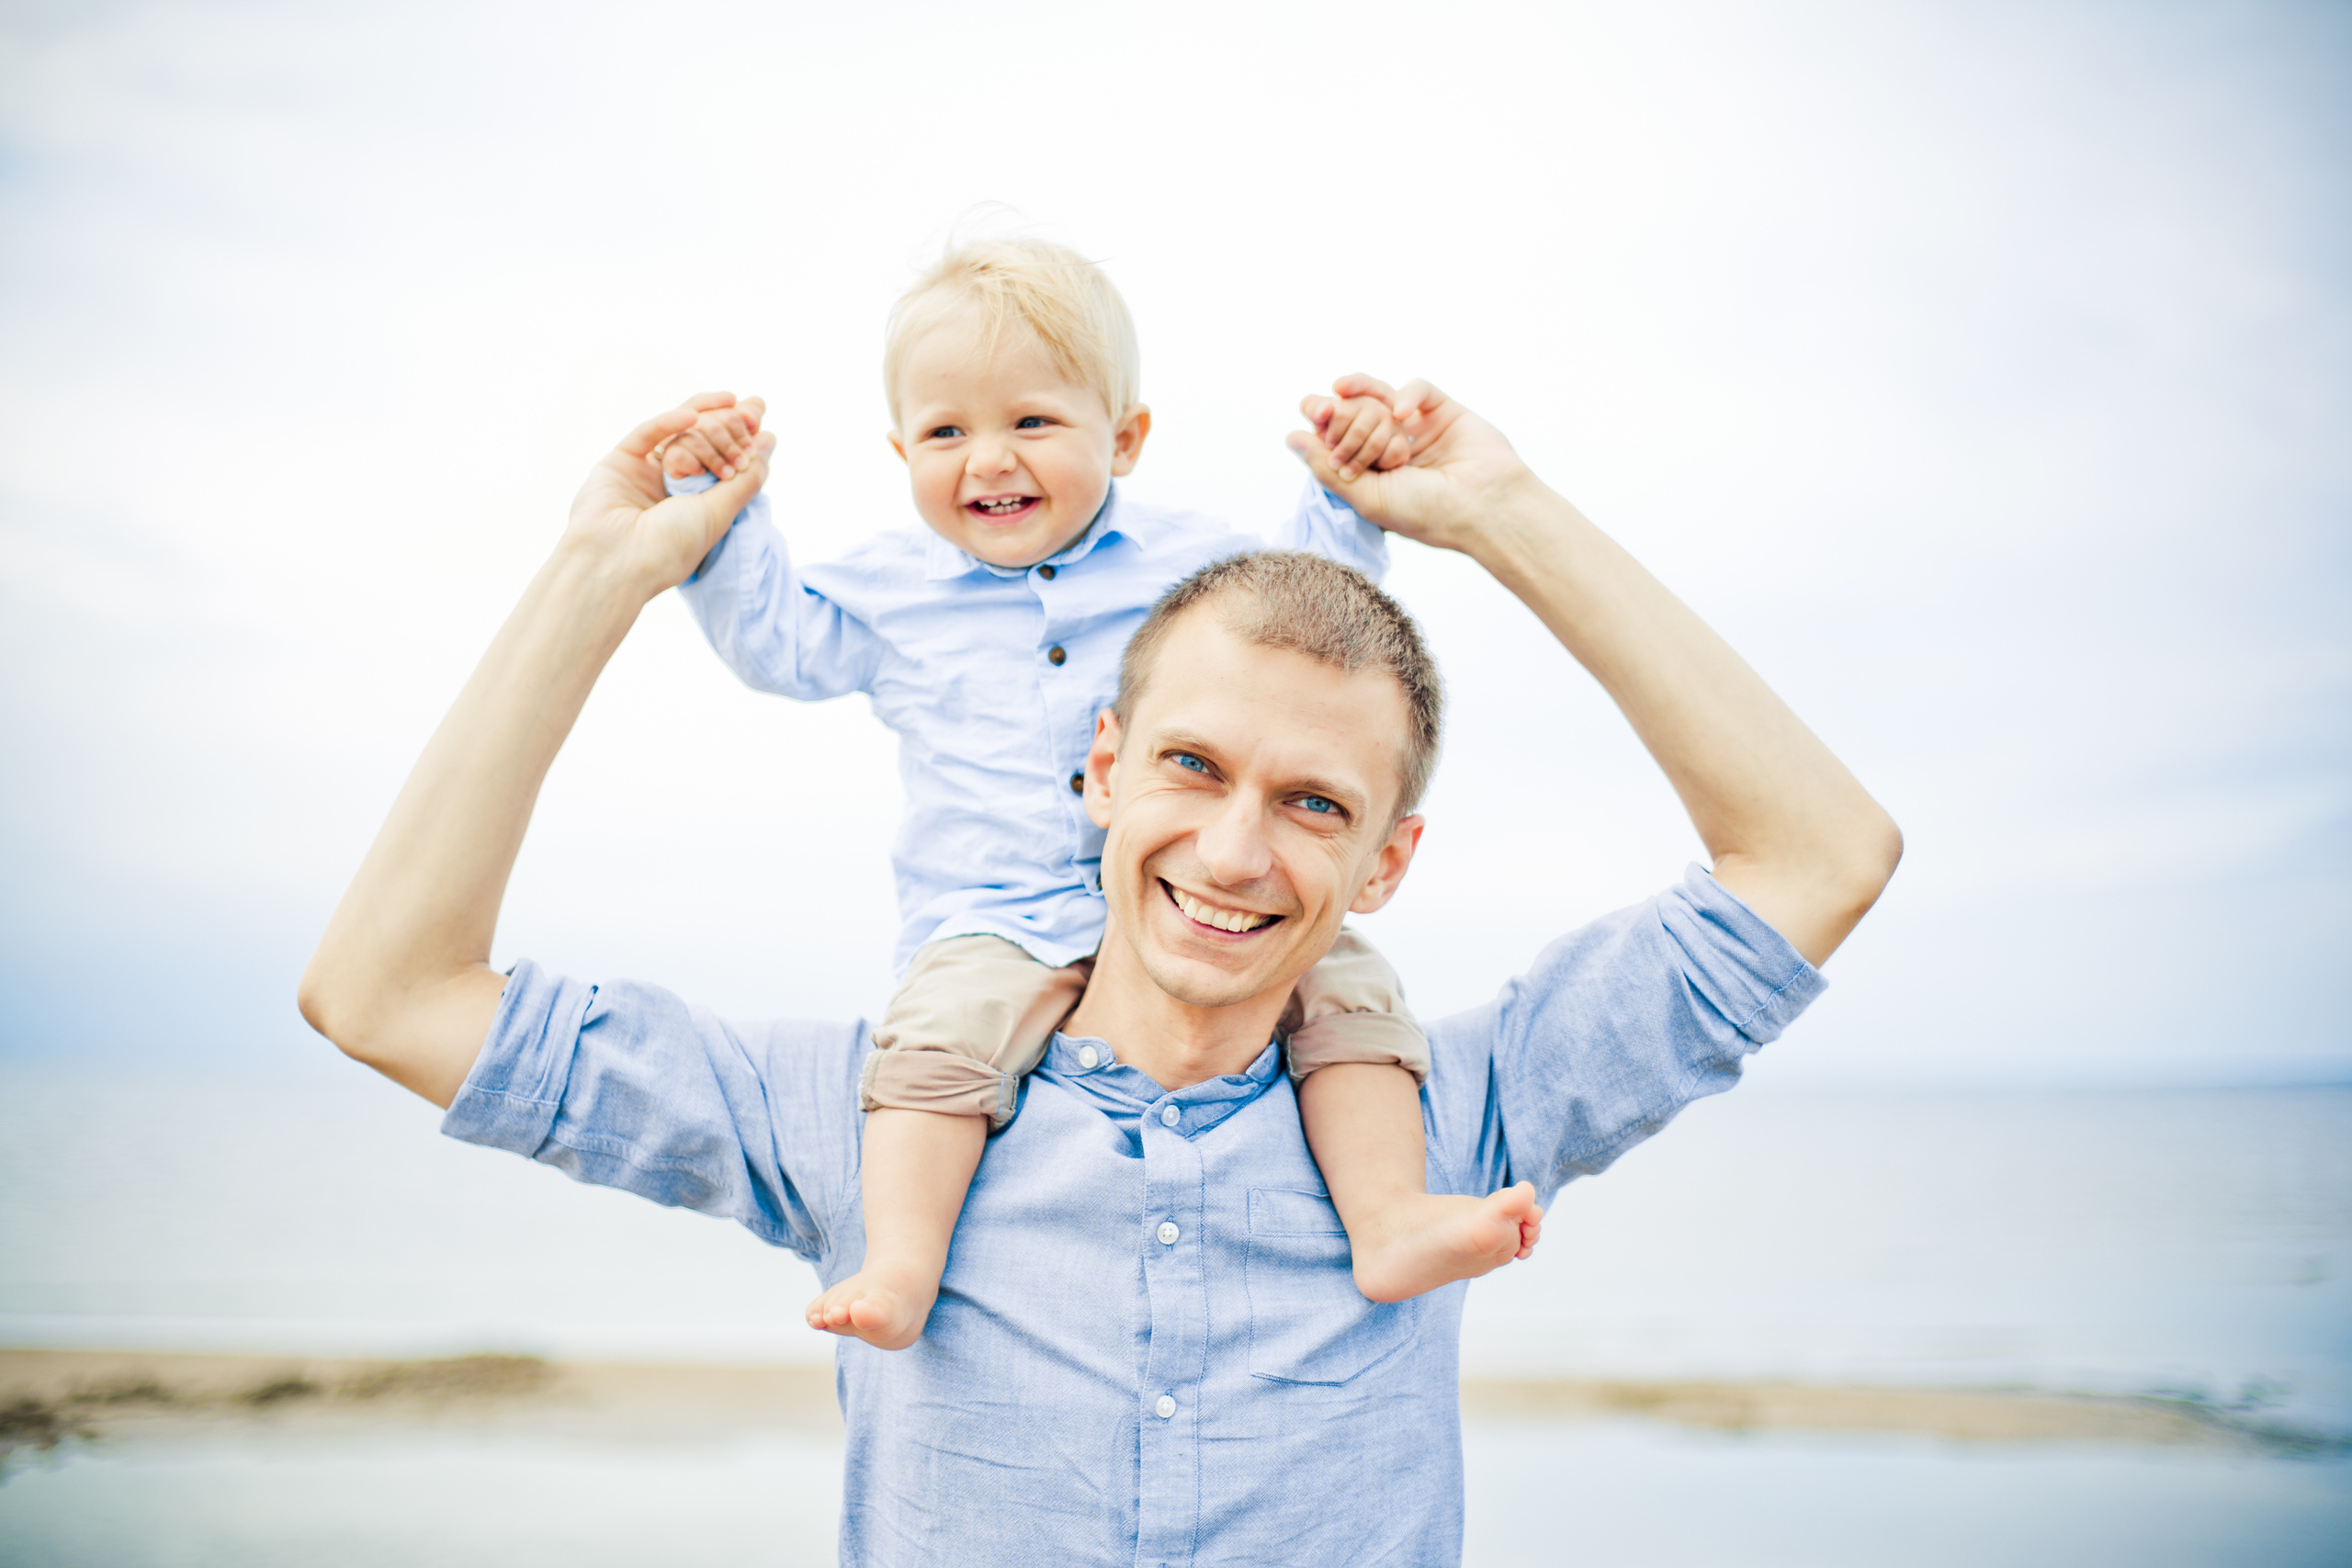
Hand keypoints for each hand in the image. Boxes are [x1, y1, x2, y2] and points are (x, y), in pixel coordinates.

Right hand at [562, 393, 774, 595]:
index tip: (765, 428)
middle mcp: (672, 486)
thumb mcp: (720, 512)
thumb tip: (770, 441)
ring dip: (706, 416)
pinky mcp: (620, 461)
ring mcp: (645, 472)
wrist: (617, 563)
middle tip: (752, 412)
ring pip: (677, 433)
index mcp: (698, 504)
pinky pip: (647, 433)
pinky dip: (670, 421)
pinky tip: (694, 415)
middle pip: (703, 444)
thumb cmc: (670, 547)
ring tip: (733, 402)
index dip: (744, 444)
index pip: (724, 464)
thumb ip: (746, 477)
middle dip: (729, 426)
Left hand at [1286, 376, 1539, 554]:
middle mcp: (1394, 452)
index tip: (1309, 417)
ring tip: (1341, 387)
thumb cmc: (1429, 513)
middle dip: (1340, 412)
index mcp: (1374, 476)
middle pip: (1357, 417)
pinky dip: (1407, 394)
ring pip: (1382, 398)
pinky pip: (1418, 390)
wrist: (1486, 508)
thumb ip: (1329, 468)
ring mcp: (1419, 431)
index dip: (1323, 428)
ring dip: (1361, 391)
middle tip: (1323, 408)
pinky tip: (1403, 415)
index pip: (1340, 443)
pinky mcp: (1445, 412)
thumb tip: (1291, 438)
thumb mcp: (1368, 497)